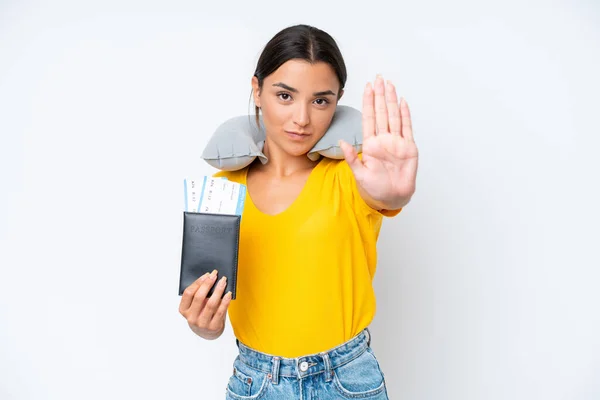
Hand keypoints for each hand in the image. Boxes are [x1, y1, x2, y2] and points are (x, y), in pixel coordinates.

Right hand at [178, 269, 231, 339]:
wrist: (207, 332)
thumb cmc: (201, 313)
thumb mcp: (195, 305)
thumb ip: (199, 294)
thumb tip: (210, 278)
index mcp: (184, 310)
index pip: (188, 293)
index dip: (198, 282)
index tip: (207, 274)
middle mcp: (191, 317)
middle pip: (199, 297)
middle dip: (208, 284)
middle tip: (215, 275)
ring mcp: (202, 323)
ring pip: (210, 304)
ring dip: (218, 290)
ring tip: (223, 282)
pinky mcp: (213, 327)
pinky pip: (220, 311)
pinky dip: (225, 301)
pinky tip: (228, 294)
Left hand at [339, 74, 417, 209]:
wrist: (391, 198)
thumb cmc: (374, 188)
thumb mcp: (359, 174)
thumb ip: (351, 158)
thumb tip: (342, 143)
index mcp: (370, 144)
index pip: (369, 118)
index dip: (368, 102)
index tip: (367, 88)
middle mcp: (383, 140)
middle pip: (382, 113)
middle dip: (380, 95)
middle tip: (378, 79)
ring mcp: (397, 142)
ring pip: (394, 116)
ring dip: (392, 100)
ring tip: (389, 85)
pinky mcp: (408, 148)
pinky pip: (407, 128)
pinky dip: (405, 115)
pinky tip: (402, 102)